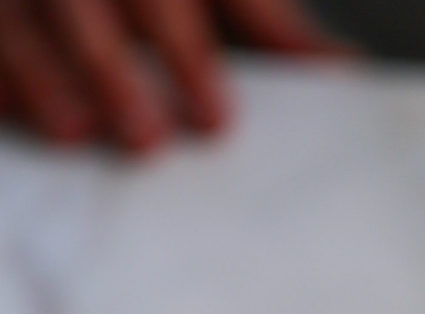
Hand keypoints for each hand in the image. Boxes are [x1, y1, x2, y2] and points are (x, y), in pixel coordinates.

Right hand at [0, 0, 345, 151]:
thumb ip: (269, 26)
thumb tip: (342, 73)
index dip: (189, 54)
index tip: (217, 122)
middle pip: (83, 0)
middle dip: (112, 66)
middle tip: (146, 140)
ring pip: (18, 17)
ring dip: (41, 72)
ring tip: (73, 134)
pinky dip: (2, 78)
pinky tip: (17, 114)